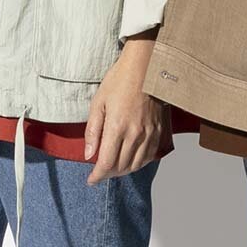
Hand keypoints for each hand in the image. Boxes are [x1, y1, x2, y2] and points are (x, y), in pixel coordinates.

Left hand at [85, 32, 166, 185]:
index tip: (91, 180)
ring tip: (114, 168)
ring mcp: (148, 134)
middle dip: (108, 174)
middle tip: (100, 172)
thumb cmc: (120, 81)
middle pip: (121, 167)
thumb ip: (92, 132)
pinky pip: (148, 156)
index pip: (106, 163)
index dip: (97, 176)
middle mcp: (135, 134)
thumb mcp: (98, 103)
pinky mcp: (158, 131)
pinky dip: (138, 163)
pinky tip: (130, 160)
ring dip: (123, 171)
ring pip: (136, 165)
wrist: (146, 67)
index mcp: (117, 127)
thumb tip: (89, 155)